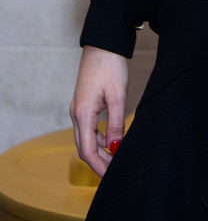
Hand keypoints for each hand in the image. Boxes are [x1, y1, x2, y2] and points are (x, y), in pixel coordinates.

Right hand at [70, 45, 128, 176]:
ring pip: (86, 138)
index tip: (112, 176)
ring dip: (100, 150)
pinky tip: (112, 138)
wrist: (103, 44)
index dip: (99, 166)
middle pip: (85, 147)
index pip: (87, 151)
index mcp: (82, 114)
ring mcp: (78, 108)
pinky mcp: (84, 103)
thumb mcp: (117, 96)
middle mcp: (76, 113)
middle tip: (116, 170)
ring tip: (117, 156)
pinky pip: (88, 127)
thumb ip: (115, 124)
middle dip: (99, 161)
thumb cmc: (110, 66)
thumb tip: (117, 148)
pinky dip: (99, 137)